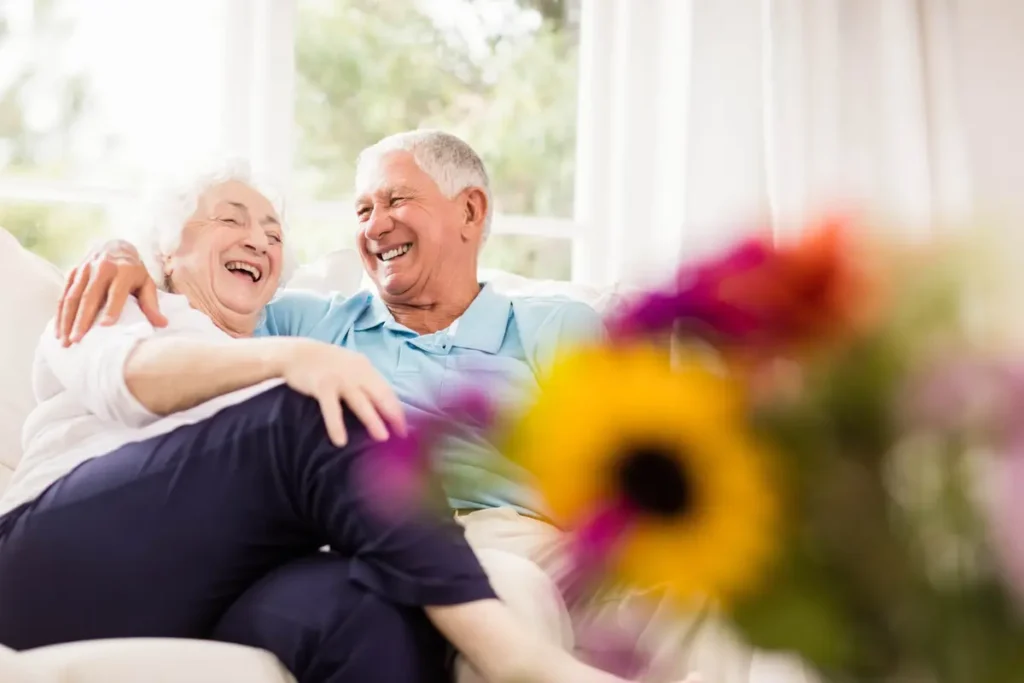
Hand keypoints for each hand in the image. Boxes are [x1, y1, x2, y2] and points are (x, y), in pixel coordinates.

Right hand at [57, 240, 167, 345]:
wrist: (115, 246)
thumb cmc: (134, 271)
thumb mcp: (146, 282)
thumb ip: (151, 303)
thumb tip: (162, 324)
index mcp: (123, 271)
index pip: (116, 292)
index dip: (111, 309)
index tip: (105, 327)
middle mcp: (101, 268)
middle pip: (89, 296)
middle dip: (82, 319)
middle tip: (77, 340)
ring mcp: (84, 269)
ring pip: (72, 296)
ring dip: (66, 320)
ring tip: (65, 341)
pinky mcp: (72, 272)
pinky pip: (63, 294)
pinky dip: (60, 314)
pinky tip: (58, 331)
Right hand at [279, 339, 405, 446]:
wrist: (296, 353)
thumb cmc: (325, 364)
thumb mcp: (350, 367)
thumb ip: (364, 381)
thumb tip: (381, 404)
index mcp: (365, 368)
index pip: (387, 391)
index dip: (398, 409)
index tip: (405, 428)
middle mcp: (357, 372)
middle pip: (380, 396)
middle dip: (393, 415)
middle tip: (401, 435)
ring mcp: (340, 379)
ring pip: (360, 402)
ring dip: (373, 420)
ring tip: (382, 437)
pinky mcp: (322, 386)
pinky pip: (332, 409)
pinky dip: (336, 425)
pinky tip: (340, 441)